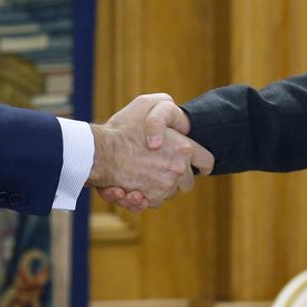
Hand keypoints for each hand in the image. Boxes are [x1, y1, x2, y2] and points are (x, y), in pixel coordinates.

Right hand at [88, 94, 212, 210]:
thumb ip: (165, 105)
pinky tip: (131, 188)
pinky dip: (144, 198)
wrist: (99, 153)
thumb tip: (177, 117)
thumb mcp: (144, 104)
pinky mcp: (151, 199)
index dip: (202, 164)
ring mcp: (165, 186)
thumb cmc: (121, 129)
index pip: (206, 161)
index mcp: (183, 148)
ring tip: (140, 176)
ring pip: (169, 192)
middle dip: (177, 177)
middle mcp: (178, 169)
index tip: (199, 167)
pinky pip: (153, 202)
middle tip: (159, 168)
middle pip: (187, 181)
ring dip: (158, 187)